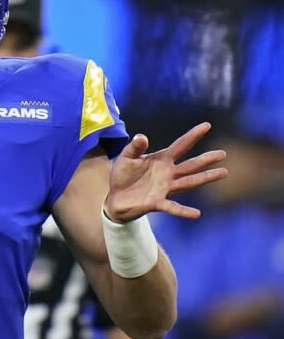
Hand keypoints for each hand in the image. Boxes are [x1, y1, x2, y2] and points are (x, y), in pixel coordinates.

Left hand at [105, 122, 226, 221]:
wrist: (115, 197)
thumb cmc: (122, 175)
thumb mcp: (126, 157)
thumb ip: (134, 147)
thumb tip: (141, 137)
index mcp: (161, 159)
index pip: (180, 145)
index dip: (192, 135)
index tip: (207, 125)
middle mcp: (167, 173)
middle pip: (190, 165)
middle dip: (206, 159)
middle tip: (223, 153)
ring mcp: (164, 188)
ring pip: (189, 182)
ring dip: (205, 178)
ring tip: (223, 172)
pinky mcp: (157, 202)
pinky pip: (172, 206)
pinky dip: (183, 211)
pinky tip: (197, 213)